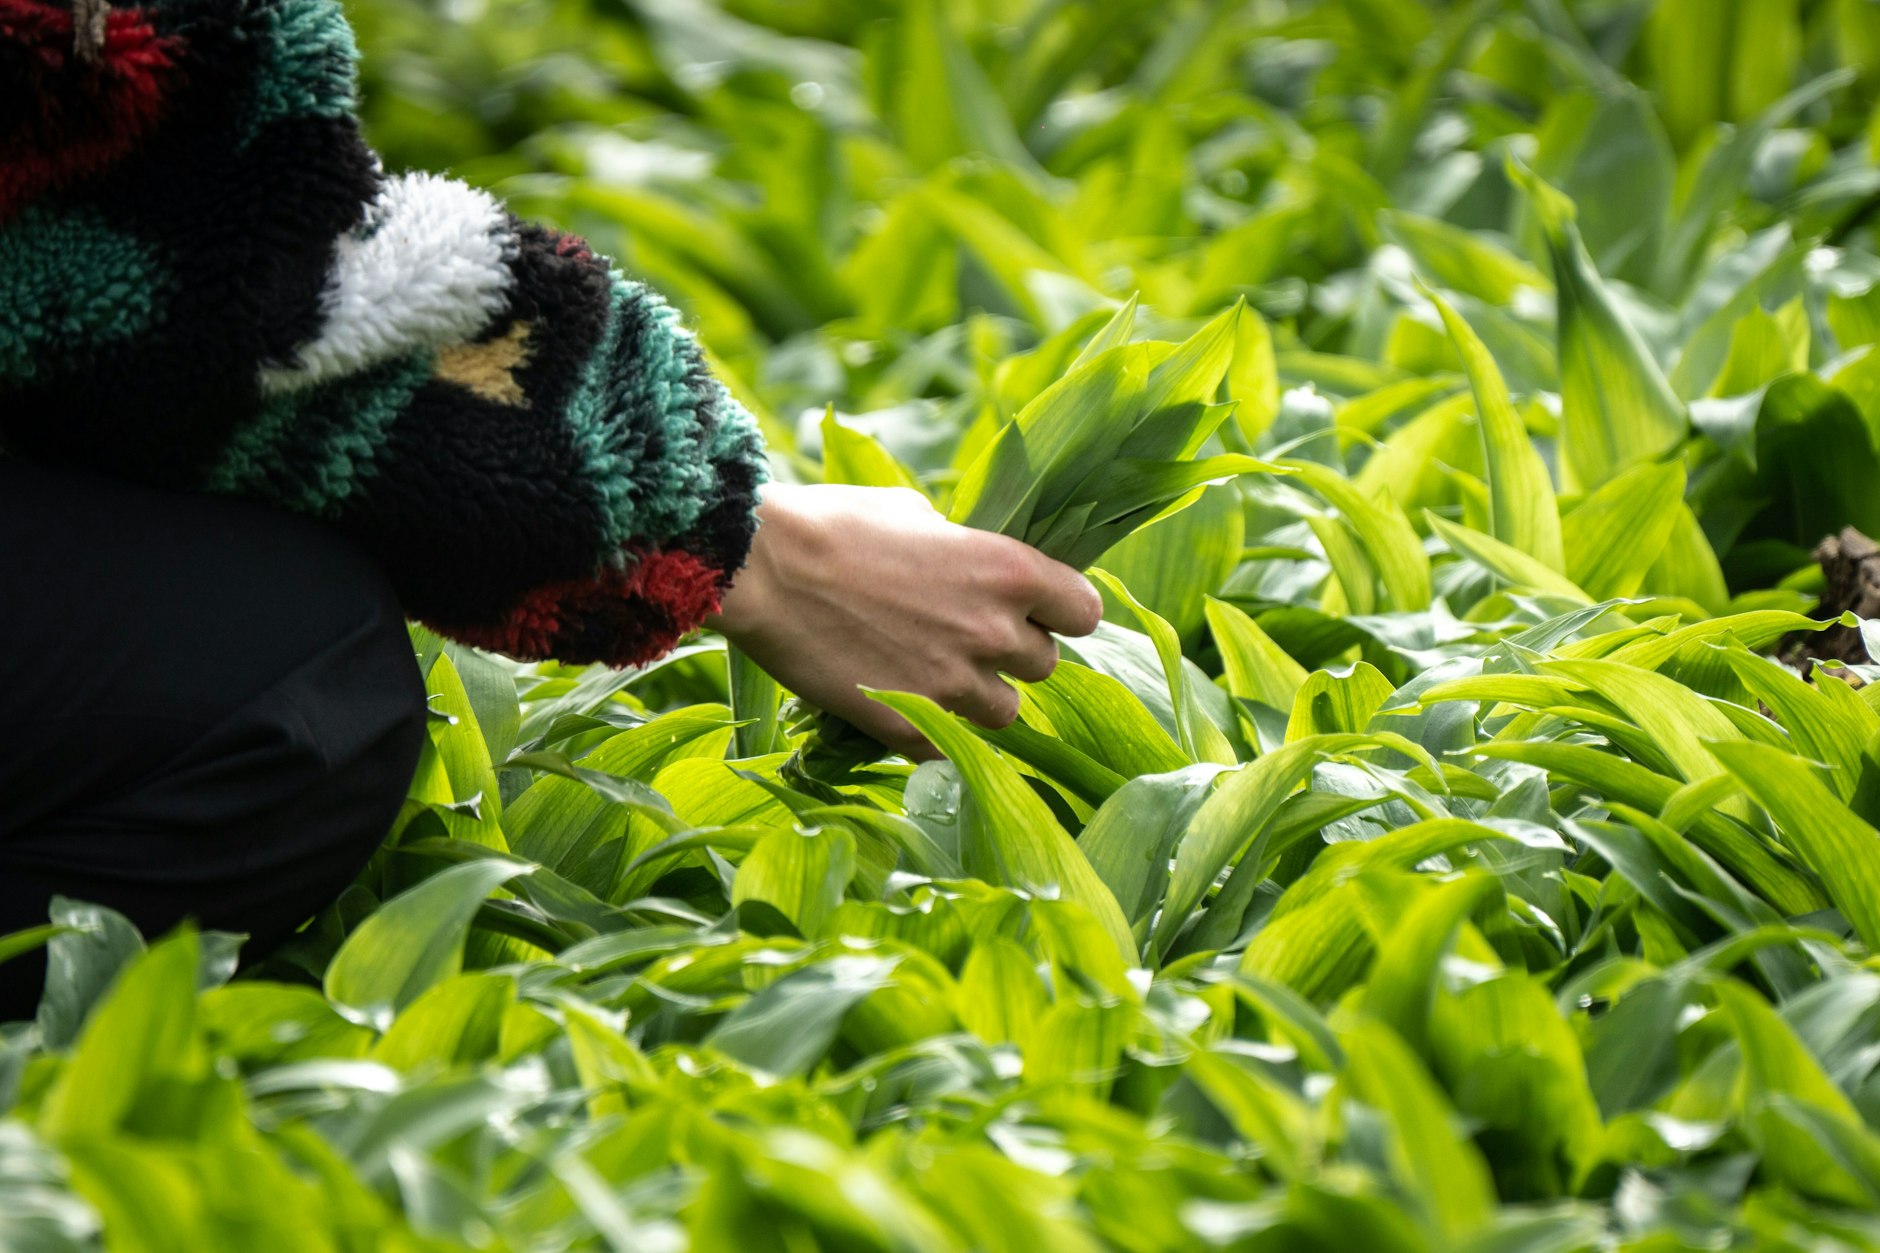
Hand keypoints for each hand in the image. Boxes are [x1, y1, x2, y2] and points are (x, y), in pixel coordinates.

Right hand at [704, 483, 1103, 758]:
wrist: (759, 570)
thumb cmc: (832, 524)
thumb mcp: (914, 511)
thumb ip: (959, 546)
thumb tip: (967, 561)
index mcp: (1008, 571)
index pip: (1085, 612)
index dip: (1062, 613)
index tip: (1038, 612)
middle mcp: (994, 632)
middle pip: (1045, 666)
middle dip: (1013, 654)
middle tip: (969, 638)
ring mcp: (953, 687)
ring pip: (1005, 713)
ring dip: (981, 696)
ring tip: (936, 674)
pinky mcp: (910, 728)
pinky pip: (950, 744)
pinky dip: (933, 727)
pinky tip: (900, 699)